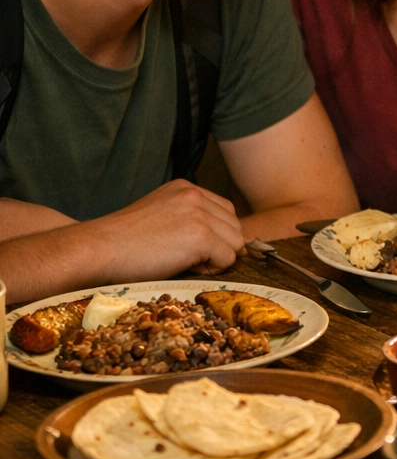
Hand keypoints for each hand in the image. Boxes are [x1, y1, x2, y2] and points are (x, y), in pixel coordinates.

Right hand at [92, 181, 245, 279]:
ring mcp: (199, 214)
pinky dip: (213, 269)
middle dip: (219, 247)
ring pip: (235, 243)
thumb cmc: (122, 242)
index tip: (193, 249)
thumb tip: (219, 239)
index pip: (225, 212)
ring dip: (217, 259)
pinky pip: (227, 258)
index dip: (216, 235)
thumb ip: (187, 217)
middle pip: (234, 227)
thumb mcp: (159, 215)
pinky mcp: (200, 235)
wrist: (98, 250)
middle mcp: (195, 195)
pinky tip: (186, 268)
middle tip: (190, 260)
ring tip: (186, 264)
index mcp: (185, 188)